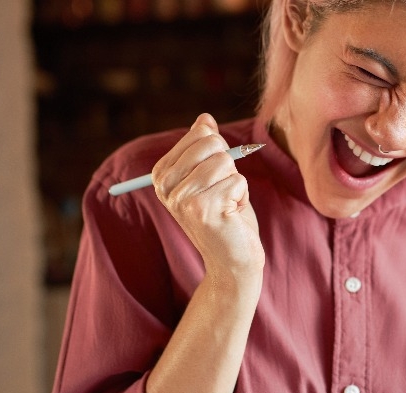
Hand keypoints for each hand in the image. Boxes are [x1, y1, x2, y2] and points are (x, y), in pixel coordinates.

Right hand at [152, 114, 264, 283]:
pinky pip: (238, 181)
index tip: (213, 178)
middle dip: (228, 165)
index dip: (218, 152)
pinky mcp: (204, 210)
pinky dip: (242, 196)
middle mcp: (166, 186)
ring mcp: (182, 199)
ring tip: (227, 204)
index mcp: (162, 174)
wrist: (232, 260)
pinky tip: (231, 215)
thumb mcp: (213, 177)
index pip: (199, 133)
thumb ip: (206, 147)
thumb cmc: (226, 215)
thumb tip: (204, 119)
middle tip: (223, 192)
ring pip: (225, 162)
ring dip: (235, 183)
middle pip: (211, 142)